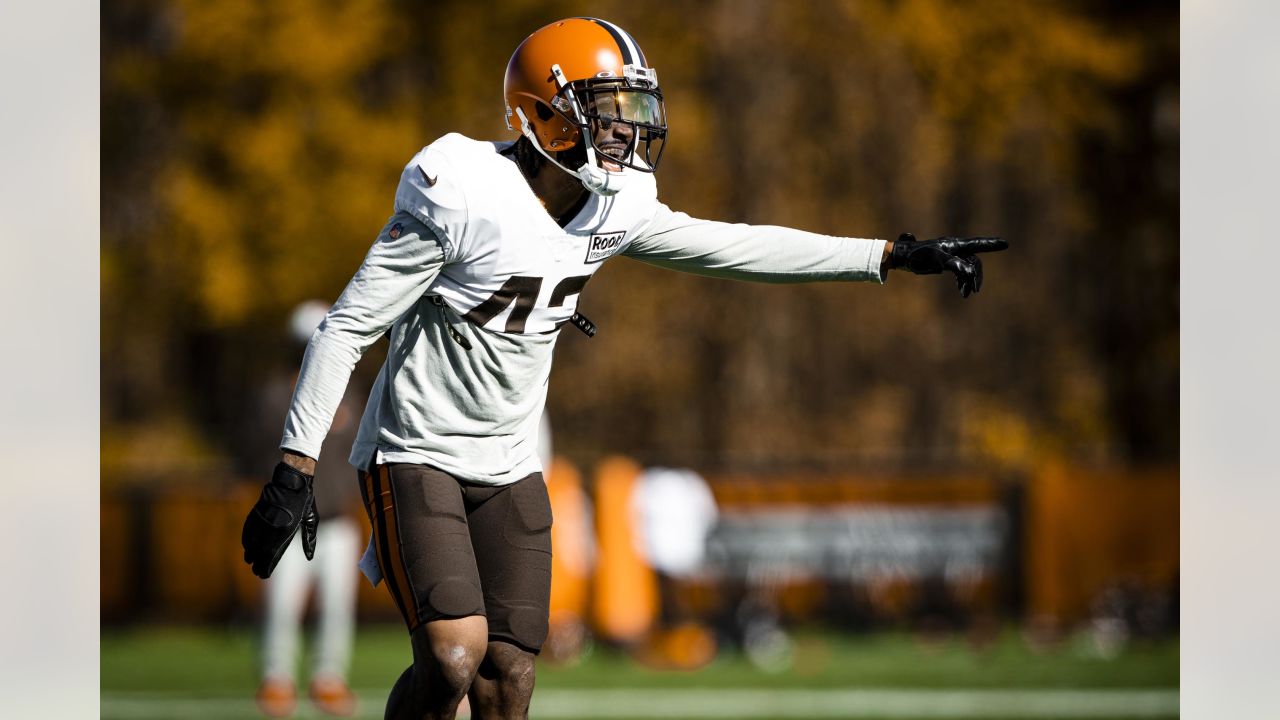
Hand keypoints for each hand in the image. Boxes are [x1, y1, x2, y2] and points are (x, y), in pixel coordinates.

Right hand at [241, 461, 317, 578]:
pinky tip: (246, 546)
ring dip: (250, 552)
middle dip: (258, 562)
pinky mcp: (256, 511)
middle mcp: (273, 526)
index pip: (273, 553)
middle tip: (257, 572)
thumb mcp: (311, 518)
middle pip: (262, 550)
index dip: (267, 565)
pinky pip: (248, 527)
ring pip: (253, 540)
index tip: (264, 574)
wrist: (292, 478)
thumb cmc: (304, 500)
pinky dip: (246, 538)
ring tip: (250, 561)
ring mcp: (263, 518)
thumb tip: (309, 557)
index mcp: (287, 529)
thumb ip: (309, 538)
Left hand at [888, 233, 1008, 297]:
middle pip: (973, 261)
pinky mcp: (945, 263)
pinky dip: (962, 281)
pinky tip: (962, 290)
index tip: (1006, 244)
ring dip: (968, 281)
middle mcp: (955, 248)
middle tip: (975, 290)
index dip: (991, 245)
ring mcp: (950, 256)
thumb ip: (954, 265)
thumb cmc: (919, 255)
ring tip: (965, 294)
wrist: (904, 257)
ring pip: (967, 269)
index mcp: (955, 244)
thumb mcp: (937, 259)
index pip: (977, 244)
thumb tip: (970, 273)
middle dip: (976, 276)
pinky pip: (959, 272)